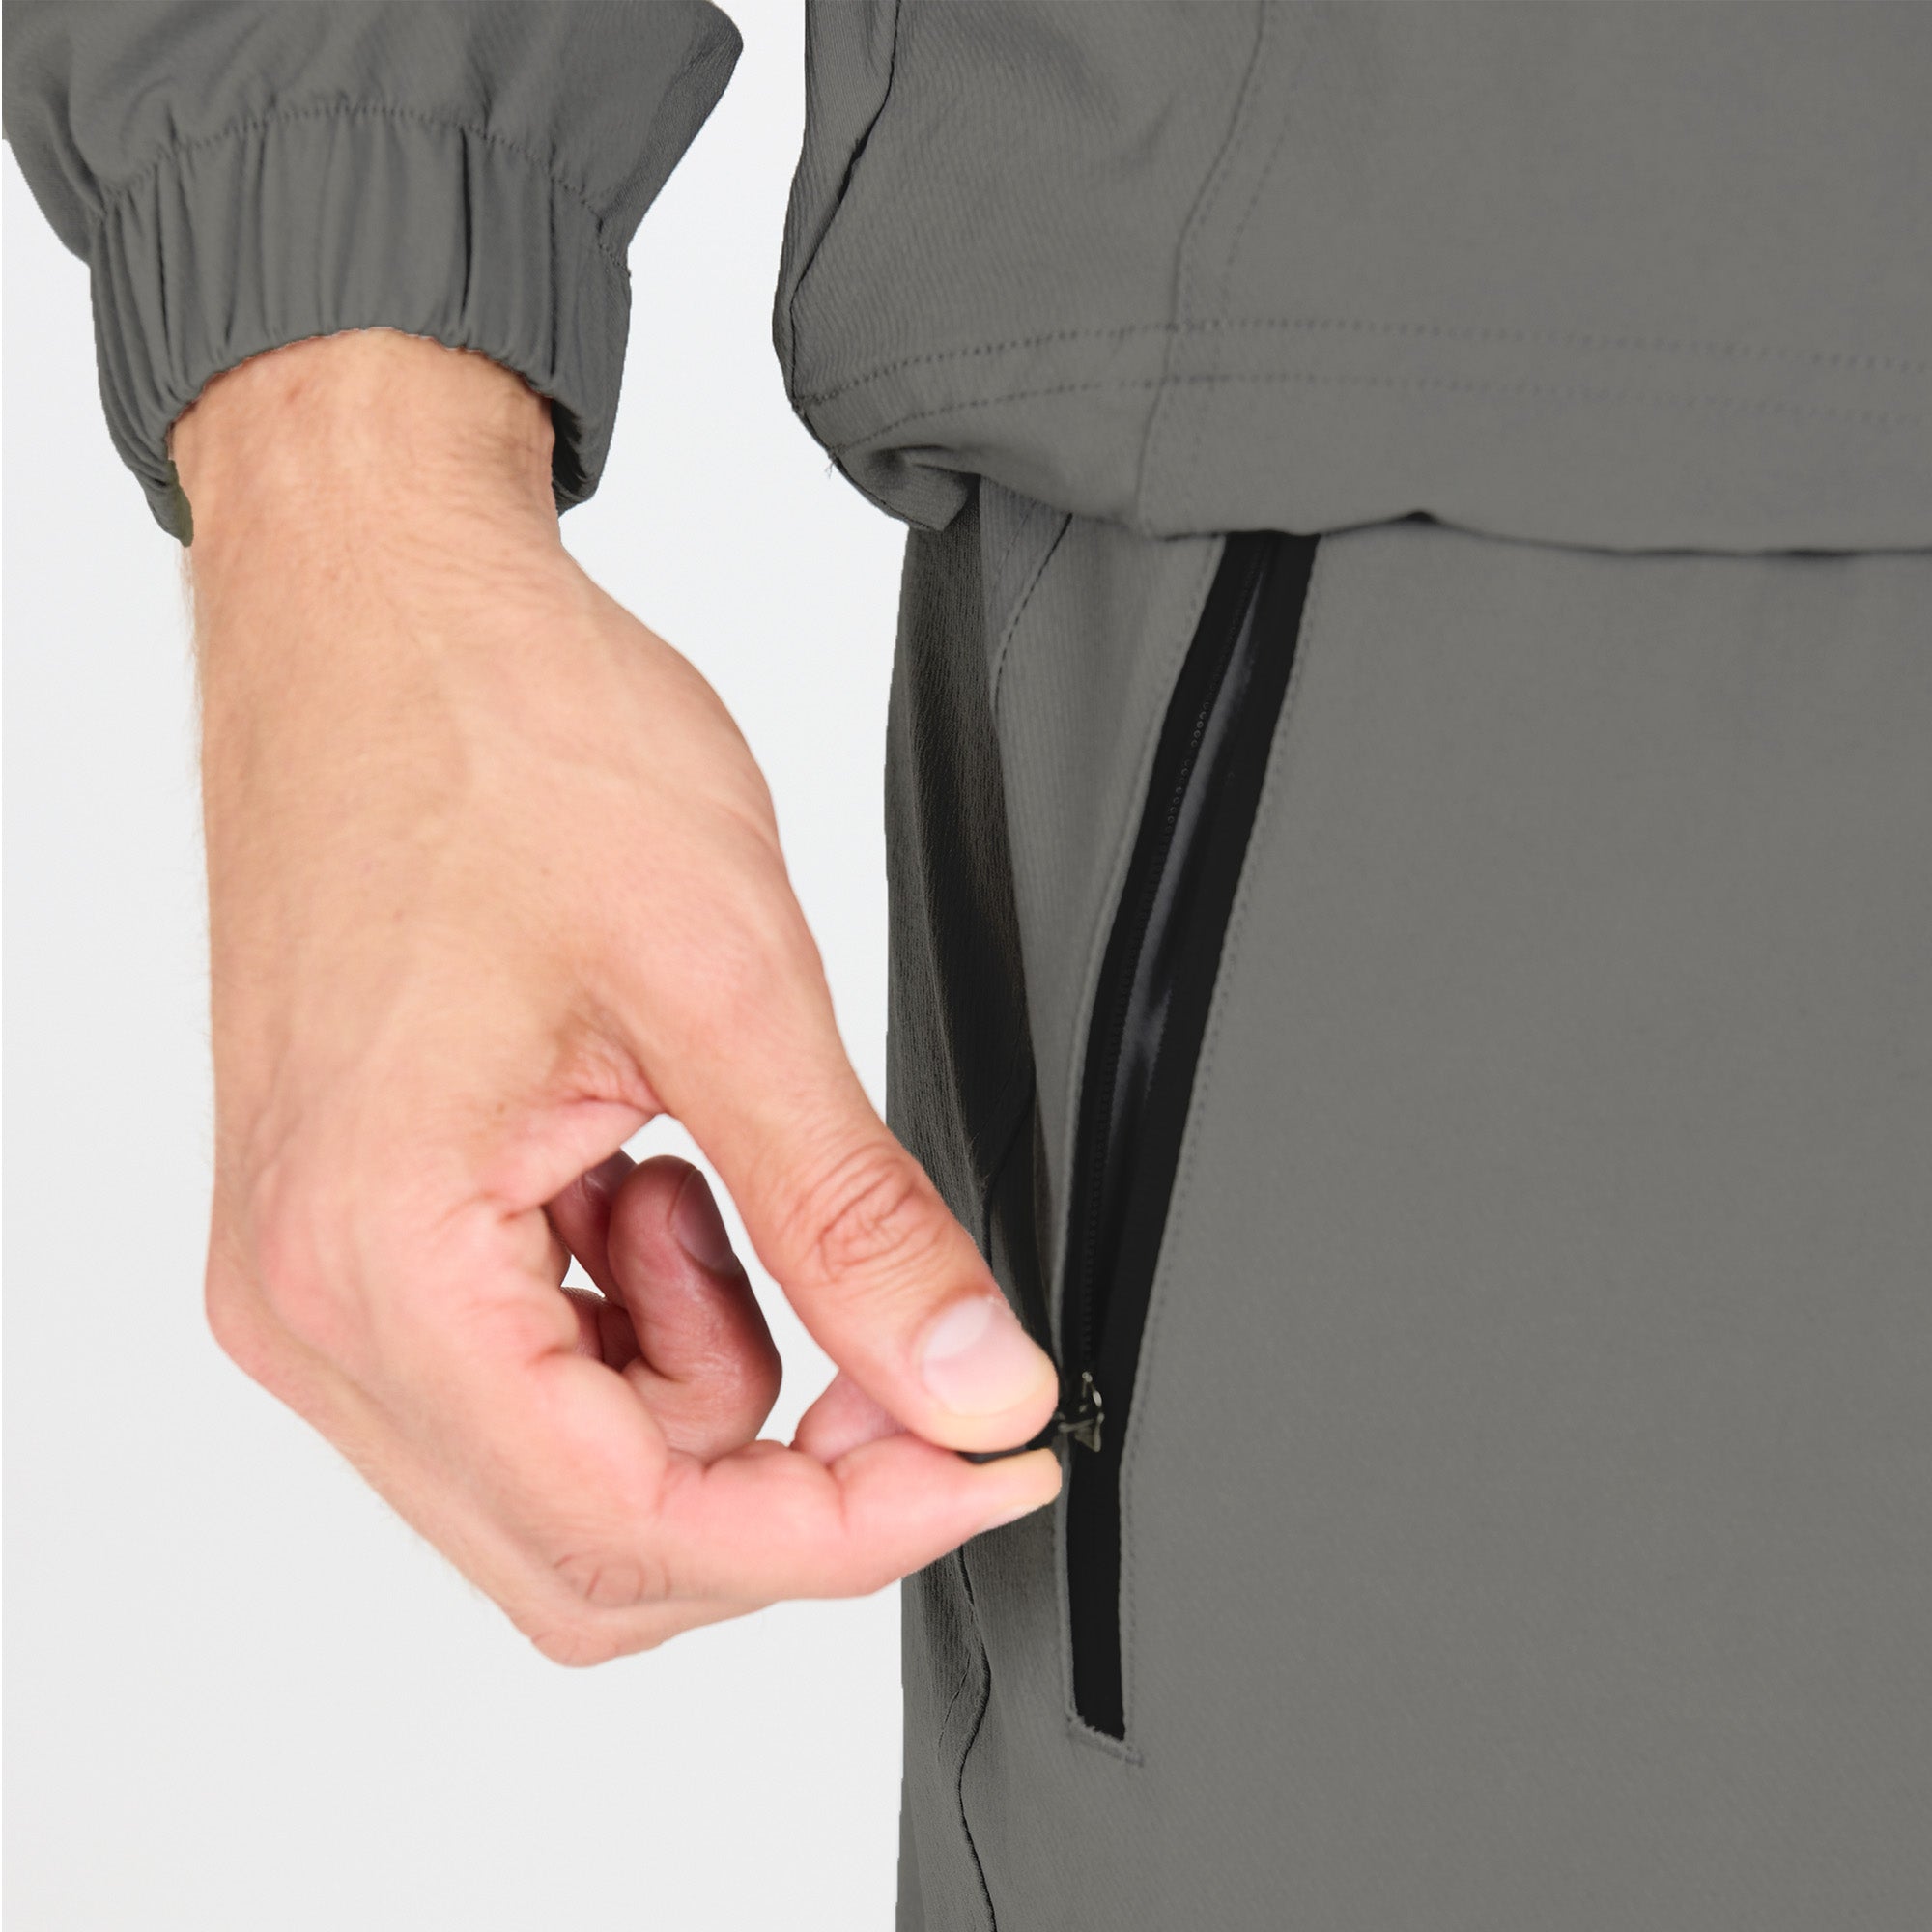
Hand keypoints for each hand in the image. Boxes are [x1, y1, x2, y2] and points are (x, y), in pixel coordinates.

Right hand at [174, 330, 1059, 1664]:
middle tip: (911, 1348)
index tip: (986, 1471)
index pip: (627, 1525)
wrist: (382, 607)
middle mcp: (314, 1300)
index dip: (840, 1533)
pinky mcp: (364, 1225)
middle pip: (590, 1542)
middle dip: (783, 1475)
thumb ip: (852, 1216)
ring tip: (713, 1166)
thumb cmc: (500, 735)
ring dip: (703, 1365)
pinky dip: (642, 1309)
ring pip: (568, 1468)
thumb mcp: (723, 980)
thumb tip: (968, 1383)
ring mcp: (325, 1269)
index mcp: (374, 1259)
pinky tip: (652, 1164)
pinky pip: (531, 1370)